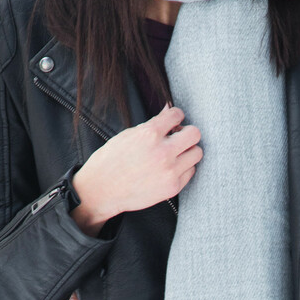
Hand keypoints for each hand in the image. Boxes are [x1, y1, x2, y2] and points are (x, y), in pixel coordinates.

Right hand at [71, 103, 201, 234]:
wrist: (102, 190)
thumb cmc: (111, 160)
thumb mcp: (128, 135)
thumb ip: (153, 124)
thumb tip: (168, 110)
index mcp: (149, 134)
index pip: (177, 114)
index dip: (175, 117)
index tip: (172, 123)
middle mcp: (163, 152)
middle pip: (195, 134)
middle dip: (186, 133)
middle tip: (177, 138)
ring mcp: (170, 171)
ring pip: (197, 153)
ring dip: (188, 151)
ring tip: (175, 154)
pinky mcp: (172, 187)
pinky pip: (190, 171)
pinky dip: (183, 168)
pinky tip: (170, 168)